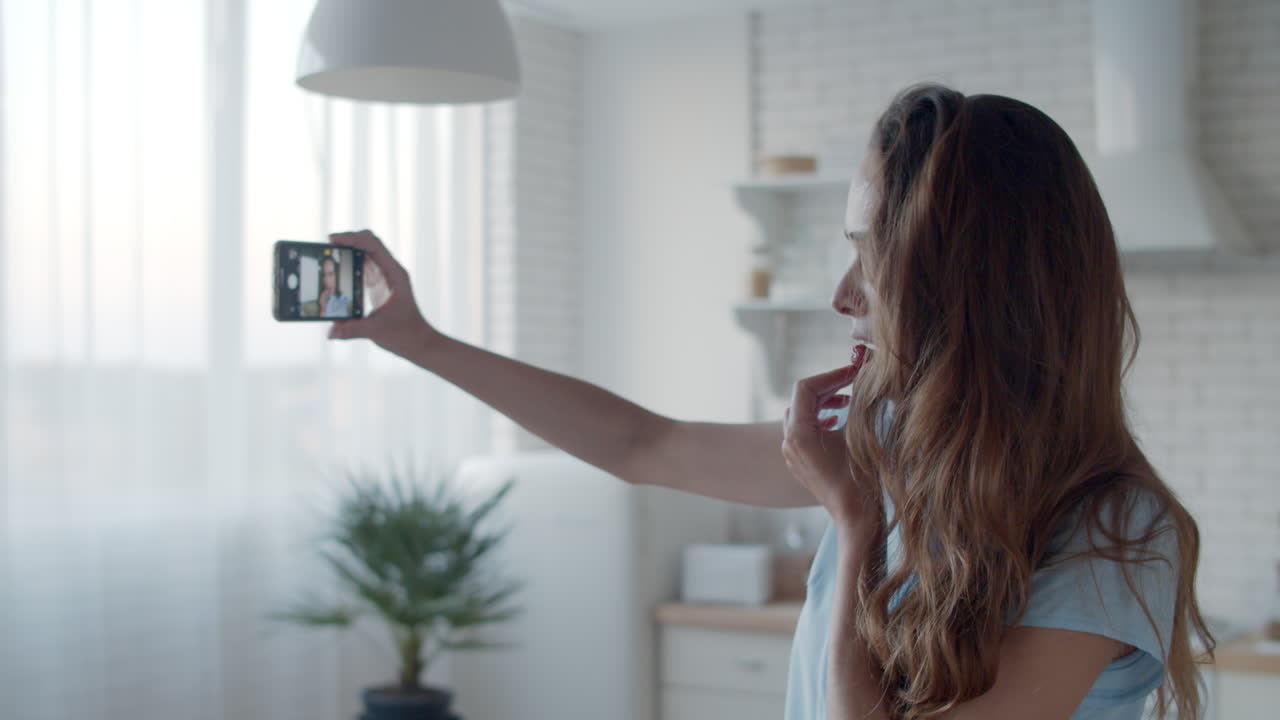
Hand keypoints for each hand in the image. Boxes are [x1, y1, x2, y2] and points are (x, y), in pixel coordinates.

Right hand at [327, 230, 441, 356]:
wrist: (419, 342)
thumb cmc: (405, 334)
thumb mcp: (377, 331)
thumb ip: (353, 329)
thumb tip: (330, 332)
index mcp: (395, 275)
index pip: (373, 246)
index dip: (353, 238)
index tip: (332, 240)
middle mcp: (391, 271)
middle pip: (368, 244)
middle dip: (348, 241)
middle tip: (327, 247)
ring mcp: (386, 276)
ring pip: (366, 254)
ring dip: (348, 251)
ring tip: (328, 256)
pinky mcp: (380, 284)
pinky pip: (364, 267)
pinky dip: (350, 265)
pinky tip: (336, 272)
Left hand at [781, 345, 875, 524]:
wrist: (856, 517)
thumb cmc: (861, 479)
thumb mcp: (861, 434)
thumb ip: (859, 403)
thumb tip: (864, 376)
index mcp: (798, 433)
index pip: (806, 387)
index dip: (831, 375)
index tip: (854, 371)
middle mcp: (788, 442)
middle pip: (802, 399)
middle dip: (828, 387)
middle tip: (853, 381)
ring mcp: (792, 455)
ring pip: (802, 415)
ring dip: (823, 402)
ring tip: (847, 401)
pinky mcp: (800, 464)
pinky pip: (804, 432)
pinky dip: (819, 420)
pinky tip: (838, 422)